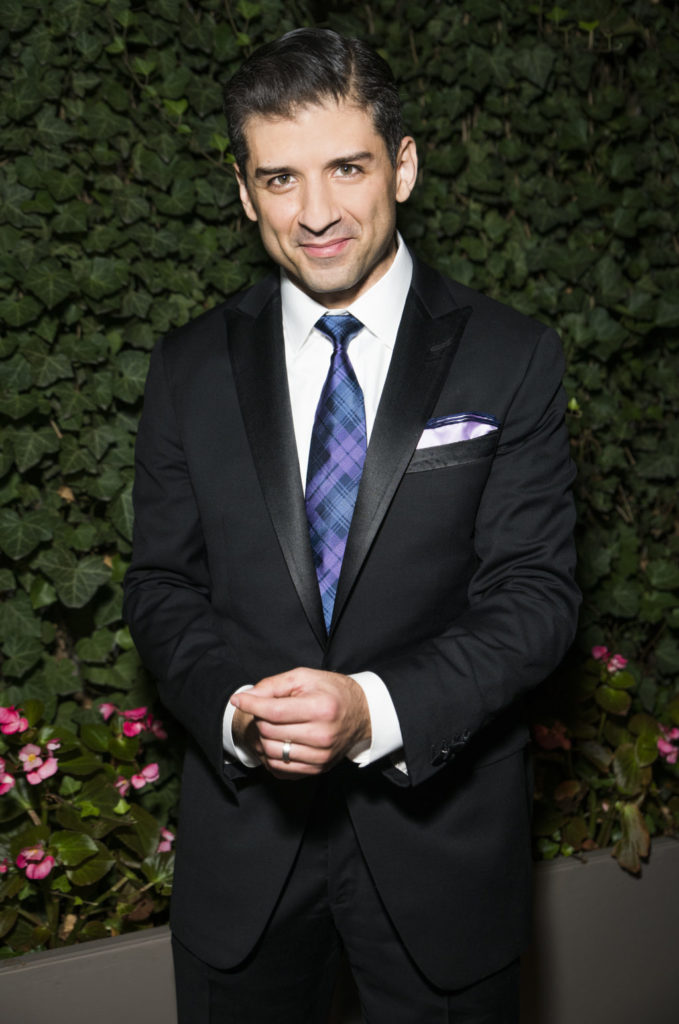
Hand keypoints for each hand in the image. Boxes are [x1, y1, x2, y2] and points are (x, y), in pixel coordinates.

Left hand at [231, 668, 370, 777]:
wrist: (361, 714)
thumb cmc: (331, 692)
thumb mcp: (304, 677)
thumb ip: (272, 686)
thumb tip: (245, 698)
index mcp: (321, 708)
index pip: (274, 711)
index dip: (251, 705)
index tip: (239, 700)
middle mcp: (323, 736)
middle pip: (270, 732)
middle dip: (259, 718)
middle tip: (264, 709)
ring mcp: (321, 756)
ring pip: (271, 752)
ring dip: (262, 738)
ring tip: (268, 725)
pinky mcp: (317, 769)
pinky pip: (280, 768)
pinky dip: (270, 755)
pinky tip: (275, 741)